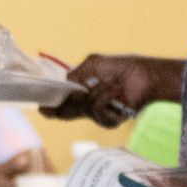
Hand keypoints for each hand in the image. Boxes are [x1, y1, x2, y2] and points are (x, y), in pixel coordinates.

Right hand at [42, 54, 161, 126]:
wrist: (143, 74)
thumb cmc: (120, 67)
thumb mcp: (92, 65)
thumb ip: (74, 76)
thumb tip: (66, 91)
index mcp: (80, 94)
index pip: (62, 105)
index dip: (51, 108)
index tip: (43, 109)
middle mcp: (86, 106)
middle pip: (66, 112)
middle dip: (61, 106)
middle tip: (59, 102)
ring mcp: (97, 115)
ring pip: (82, 108)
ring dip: (95, 92)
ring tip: (111, 83)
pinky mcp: (109, 121)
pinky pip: (97, 110)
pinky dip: (105, 97)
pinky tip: (116, 91)